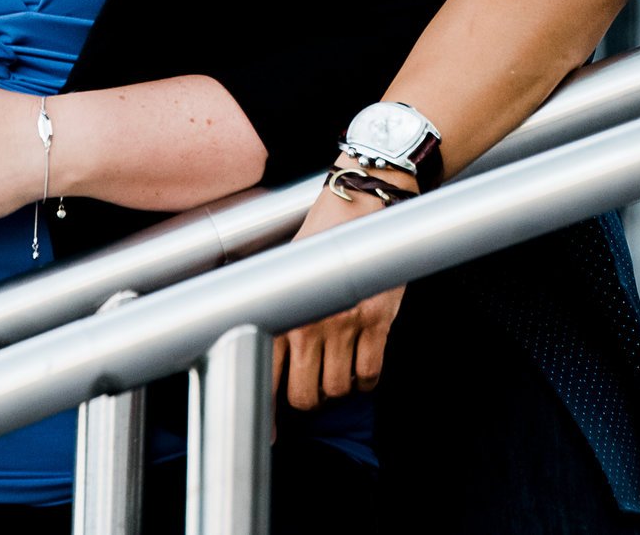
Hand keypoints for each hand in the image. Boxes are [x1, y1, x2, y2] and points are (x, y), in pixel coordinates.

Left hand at [272, 164, 411, 411]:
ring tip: (336, 370)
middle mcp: (309, 323)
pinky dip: (365, 380)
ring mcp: (344, 325)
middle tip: (310, 391)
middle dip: (306, 402)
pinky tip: (360, 370)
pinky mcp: (377, 322)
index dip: (267, 415)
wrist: (362, 205)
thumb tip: (262, 359)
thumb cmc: (318, 237)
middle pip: (304, 397)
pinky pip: (370, 375)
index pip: (266, 377)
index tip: (268, 434)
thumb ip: (275, 314)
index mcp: (281, 312)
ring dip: (336, 389)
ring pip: (336, 390)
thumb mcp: (283, 273)